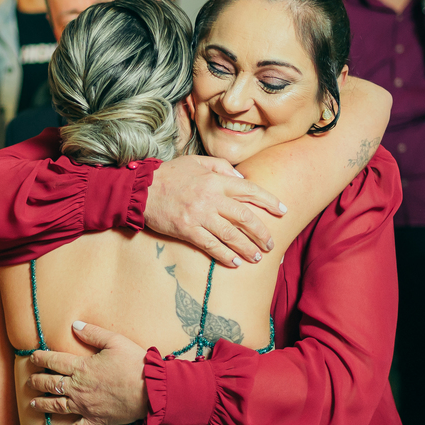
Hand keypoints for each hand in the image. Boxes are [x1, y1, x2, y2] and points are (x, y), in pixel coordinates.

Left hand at [26, 322, 149, 424]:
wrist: (151, 390)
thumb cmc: (135, 364)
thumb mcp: (115, 341)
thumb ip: (93, 333)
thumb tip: (74, 325)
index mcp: (82, 368)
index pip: (54, 361)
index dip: (41, 358)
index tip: (32, 357)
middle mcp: (78, 388)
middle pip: (51, 384)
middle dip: (37, 381)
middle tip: (29, 381)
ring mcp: (85, 406)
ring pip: (57, 406)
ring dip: (43, 404)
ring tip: (33, 403)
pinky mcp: (95, 420)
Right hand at [146, 154, 286, 267]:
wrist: (141, 189)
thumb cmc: (170, 175)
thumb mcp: (197, 162)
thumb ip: (222, 167)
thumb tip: (243, 179)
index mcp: (216, 180)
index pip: (250, 190)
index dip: (270, 201)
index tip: (283, 211)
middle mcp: (211, 198)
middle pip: (245, 217)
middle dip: (262, 232)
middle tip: (270, 244)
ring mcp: (199, 215)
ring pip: (231, 235)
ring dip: (247, 248)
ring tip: (256, 257)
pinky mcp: (187, 230)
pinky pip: (211, 246)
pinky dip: (225, 255)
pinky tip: (234, 262)